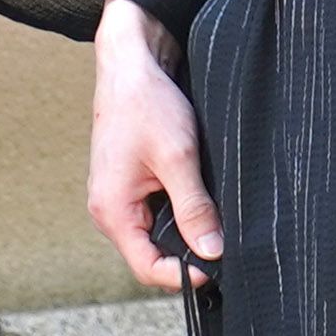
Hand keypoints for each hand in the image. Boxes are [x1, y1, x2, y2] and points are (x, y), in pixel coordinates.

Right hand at [88, 13, 221, 292]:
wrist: (131, 61)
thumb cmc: (146, 103)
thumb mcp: (178, 156)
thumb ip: (194, 207)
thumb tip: (212, 251)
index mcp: (112, 211)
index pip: (147, 268)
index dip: (184, 274)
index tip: (219, 266)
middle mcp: (110, 209)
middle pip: (152, 252)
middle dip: (187, 251)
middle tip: (225, 242)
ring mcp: (119, 195)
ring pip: (157, 230)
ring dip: (185, 226)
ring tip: (215, 216)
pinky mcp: (131, 180)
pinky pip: (156, 208)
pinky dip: (180, 206)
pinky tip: (200, 194)